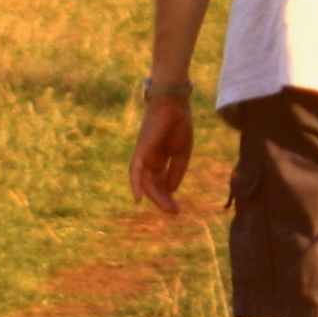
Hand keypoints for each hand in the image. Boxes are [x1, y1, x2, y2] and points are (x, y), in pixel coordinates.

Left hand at [131, 97, 195, 212]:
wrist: (174, 105)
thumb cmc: (179, 125)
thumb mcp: (182, 153)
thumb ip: (176, 171)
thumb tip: (171, 190)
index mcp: (159, 161)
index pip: (160, 183)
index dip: (168, 197)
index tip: (177, 209)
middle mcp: (149, 161)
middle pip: (153, 186)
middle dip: (164, 200)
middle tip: (176, 211)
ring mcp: (144, 156)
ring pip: (146, 182)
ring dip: (156, 197)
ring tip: (169, 208)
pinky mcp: (141, 151)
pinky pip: (135, 171)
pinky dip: (136, 184)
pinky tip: (139, 199)